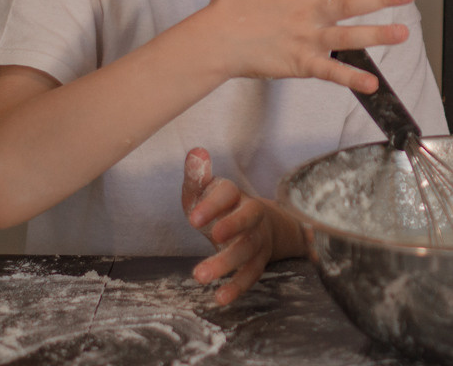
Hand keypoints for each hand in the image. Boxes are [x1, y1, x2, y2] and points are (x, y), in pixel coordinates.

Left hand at [181, 147, 303, 304]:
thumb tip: (195, 153)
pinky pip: (252, 274)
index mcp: (236, 195)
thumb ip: (198, 176)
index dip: (213, 204)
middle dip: (233, 226)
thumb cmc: (221, 207)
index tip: (193, 218)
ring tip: (199, 275)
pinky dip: (238, 286)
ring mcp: (258, 239)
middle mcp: (252, 215)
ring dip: (227, 262)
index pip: (229, 193)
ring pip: (249, 249)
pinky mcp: (258, 261)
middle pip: (249, 218)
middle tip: (212, 236)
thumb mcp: (206, 191)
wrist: (260, 225)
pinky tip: (220, 298)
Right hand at [207, 0, 414, 91]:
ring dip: (377, 36)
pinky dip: (351, 79)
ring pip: (347, 38)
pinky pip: (330, 72)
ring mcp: (306, 39)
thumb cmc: (230, 4)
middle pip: (350, 4)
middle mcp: (309, 12)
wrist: (213, 42)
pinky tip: (372, 84)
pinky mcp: (300, 63)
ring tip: (403, 33)